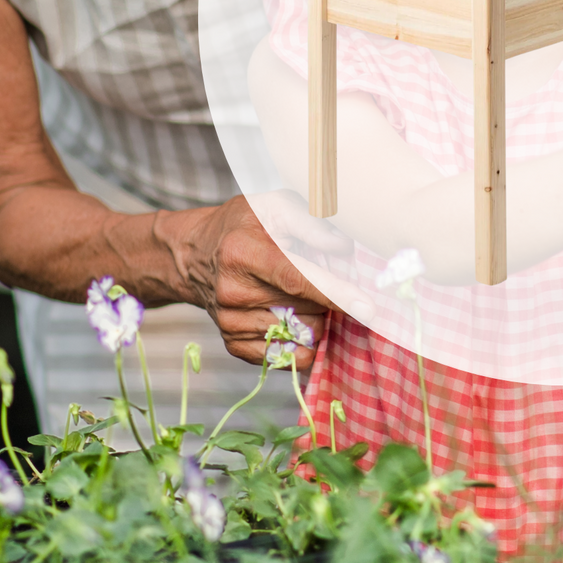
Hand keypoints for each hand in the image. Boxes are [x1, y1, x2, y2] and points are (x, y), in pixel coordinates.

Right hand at [173, 195, 347, 368]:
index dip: (335, 293)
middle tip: (321, 276)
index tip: (368, 308)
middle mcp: (233, 292)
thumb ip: (312, 223)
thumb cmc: (244, 225)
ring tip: (302, 294)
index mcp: (243, 253)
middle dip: (328, 297)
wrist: (195, 255)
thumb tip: (344, 249)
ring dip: (316, 318)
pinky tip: (294, 316)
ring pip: (301, 335)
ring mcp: (230, 322)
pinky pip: (285, 357)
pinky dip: (301, 341)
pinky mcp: (232, 344)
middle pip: (306, 309)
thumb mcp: (275, 205)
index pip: (297, 279)